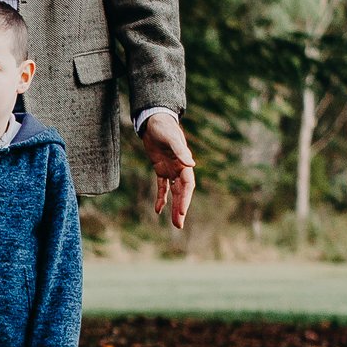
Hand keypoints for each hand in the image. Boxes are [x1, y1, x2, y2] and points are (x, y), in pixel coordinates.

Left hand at [140, 111, 197, 229]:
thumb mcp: (171, 138)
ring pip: (175, 192)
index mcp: (184, 163)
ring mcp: (171, 170)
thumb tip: (192, 164)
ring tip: (175, 223)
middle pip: (183, 192)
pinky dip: (161, 198)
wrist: (154, 121)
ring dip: (175, 207)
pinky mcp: (161, 169)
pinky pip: (162, 187)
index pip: (188, 185)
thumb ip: (180, 150)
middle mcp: (180, 168)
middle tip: (179, 225)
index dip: (186, 199)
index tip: (181, 211)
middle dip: (181, 208)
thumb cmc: (163, 127)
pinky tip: (158, 210)